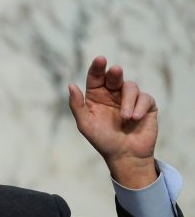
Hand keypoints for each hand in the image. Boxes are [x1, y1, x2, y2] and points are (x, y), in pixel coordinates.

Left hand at [68, 56, 157, 188]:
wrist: (125, 156)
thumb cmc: (103, 140)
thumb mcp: (85, 124)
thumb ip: (77, 105)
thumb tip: (71, 85)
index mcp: (96, 96)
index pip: (95, 77)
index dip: (97, 67)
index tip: (100, 59)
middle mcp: (112, 94)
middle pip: (114, 76)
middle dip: (114, 72)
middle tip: (115, 70)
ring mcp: (129, 99)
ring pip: (130, 86)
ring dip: (127, 100)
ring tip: (125, 117)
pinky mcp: (146, 105)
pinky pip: (145, 97)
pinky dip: (139, 107)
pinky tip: (135, 118)